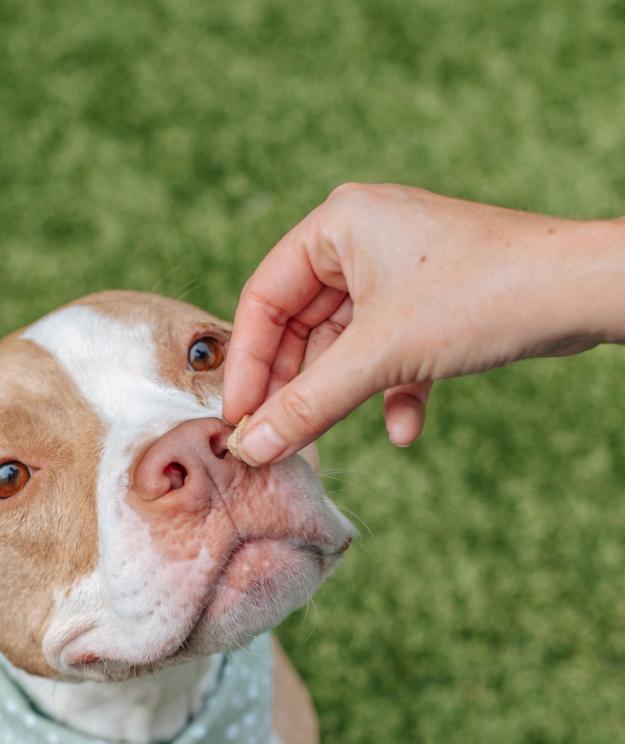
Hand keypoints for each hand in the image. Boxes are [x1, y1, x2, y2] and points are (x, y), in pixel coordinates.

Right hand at [223, 184, 621, 463]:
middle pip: (302, 325)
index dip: (249, 363)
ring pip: (347, 344)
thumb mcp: (378, 357)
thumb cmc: (480, 297)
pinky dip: (391, 390)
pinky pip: (390, 349)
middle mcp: (364, 238)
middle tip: (276, 439)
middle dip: (297, 387)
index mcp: (338, 224)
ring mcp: (400, 270)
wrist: (577, 292)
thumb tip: (254, 447)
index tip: (239, 419)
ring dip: (343, 396)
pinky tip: (403, 429)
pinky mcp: (432, 300)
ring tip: (327, 442)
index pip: (264, 297)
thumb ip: (308, 404)